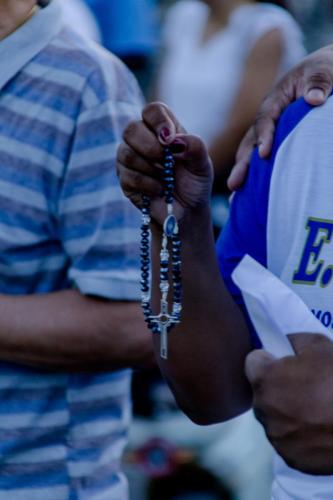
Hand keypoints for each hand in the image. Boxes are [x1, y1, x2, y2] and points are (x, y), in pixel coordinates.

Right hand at [117, 102, 212, 225]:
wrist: (187, 211)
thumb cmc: (194, 183)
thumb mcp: (203, 165)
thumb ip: (196, 147)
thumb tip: (176, 140)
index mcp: (162, 130)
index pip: (152, 111)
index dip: (158, 121)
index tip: (169, 138)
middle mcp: (142, 140)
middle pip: (132, 129)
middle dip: (150, 146)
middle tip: (166, 160)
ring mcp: (130, 159)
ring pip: (127, 153)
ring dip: (151, 168)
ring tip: (166, 178)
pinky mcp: (125, 179)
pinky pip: (129, 176)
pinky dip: (148, 184)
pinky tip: (159, 190)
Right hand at [228, 44, 332, 190]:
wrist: (323, 74)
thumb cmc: (323, 71)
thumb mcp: (323, 71)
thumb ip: (318, 82)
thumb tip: (314, 98)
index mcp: (275, 99)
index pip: (265, 119)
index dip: (263, 136)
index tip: (264, 154)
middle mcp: (267, 117)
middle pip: (250, 141)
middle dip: (243, 164)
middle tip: (235, 184)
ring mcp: (269, 131)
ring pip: (252, 152)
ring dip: (243, 172)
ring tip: (235, 193)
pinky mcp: (274, 142)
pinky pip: (261, 158)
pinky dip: (254, 174)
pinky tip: (248, 193)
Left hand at [246, 333, 332, 474]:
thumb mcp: (320, 345)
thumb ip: (295, 340)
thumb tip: (285, 342)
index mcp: (264, 379)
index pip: (252, 362)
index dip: (268, 360)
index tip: (282, 363)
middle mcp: (262, 408)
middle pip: (262, 393)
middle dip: (277, 388)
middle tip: (304, 388)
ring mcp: (275, 436)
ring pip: (273, 418)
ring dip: (286, 413)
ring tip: (314, 411)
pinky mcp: (290, 457)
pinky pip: (287, 441)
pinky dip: (298, 437)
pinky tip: (319, 431)